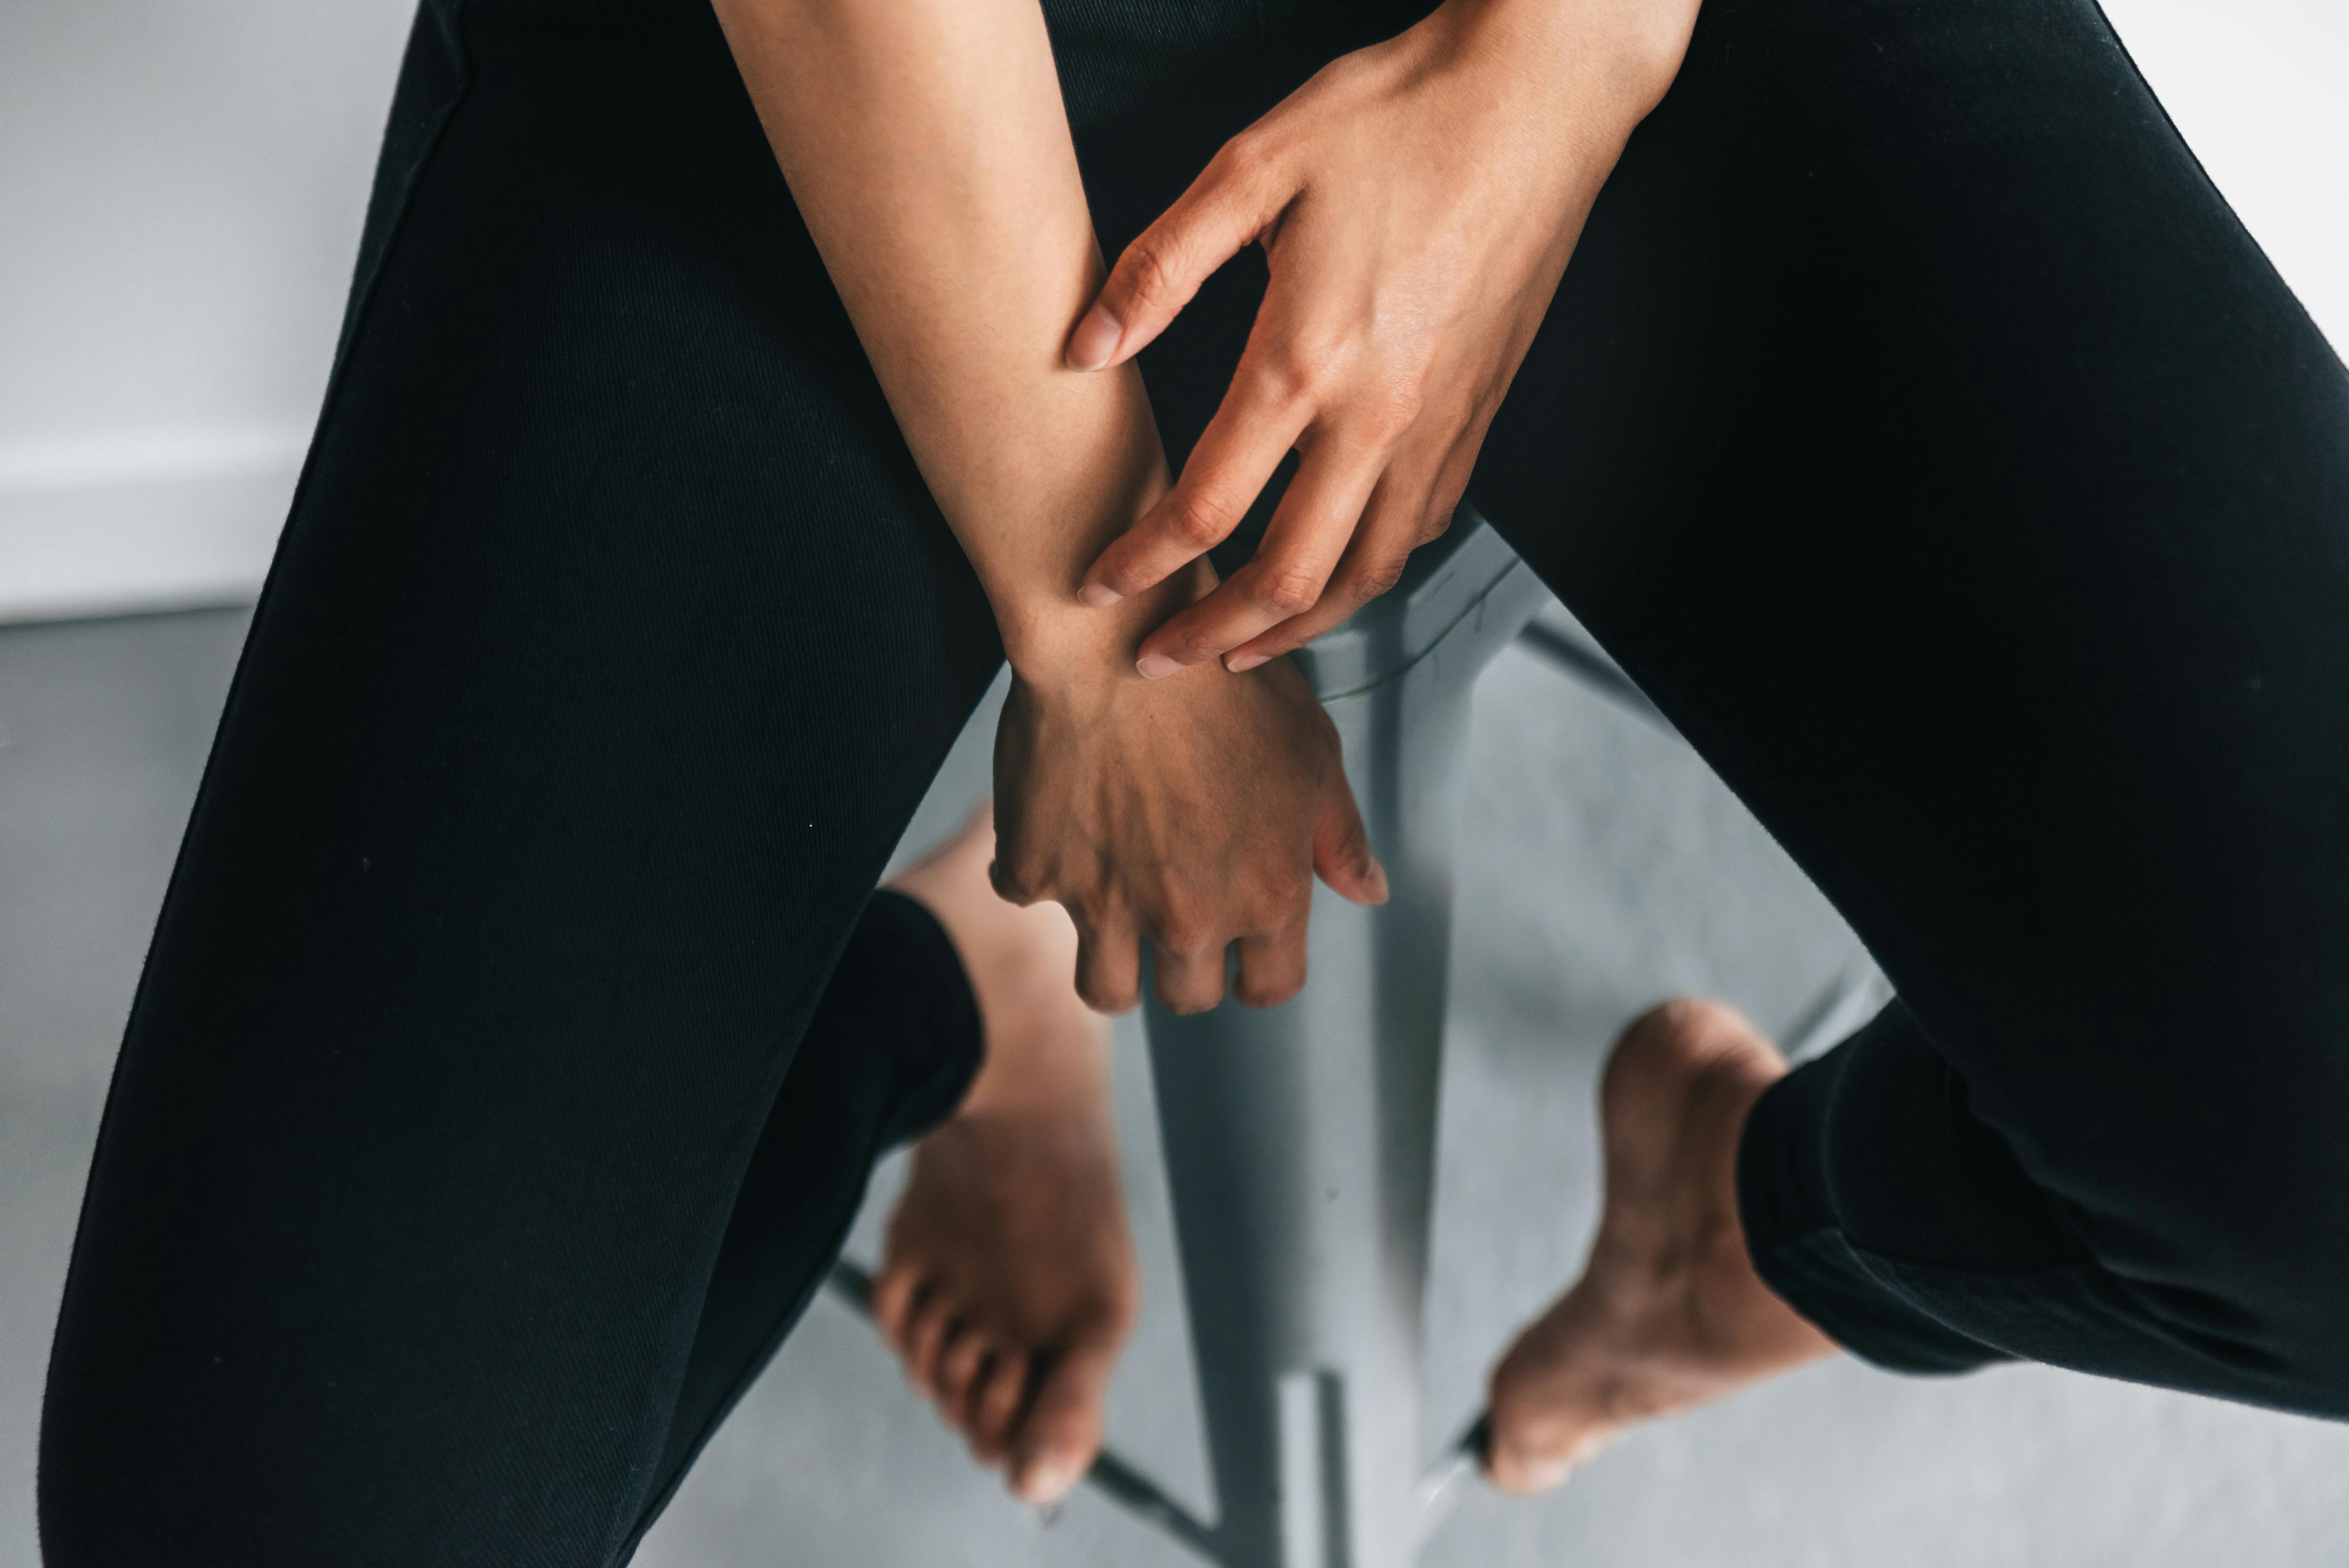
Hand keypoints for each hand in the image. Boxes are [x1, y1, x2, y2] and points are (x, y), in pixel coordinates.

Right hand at [991, 643, 1387, 1015]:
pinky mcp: (1035, 872)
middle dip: (1188, 966)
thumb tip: (1370, 893)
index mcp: (1266, 898)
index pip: (1270, 987)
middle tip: (1176, 911)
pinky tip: (1055, 825)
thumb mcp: (1313, 754)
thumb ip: (1339, 836)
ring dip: (1113, 962)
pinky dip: (1038, 869)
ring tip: (1115, 910)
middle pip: (1188, 997)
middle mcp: (1188, 918)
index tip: (1245, 956)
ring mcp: (1105, 903)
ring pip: (1106, 989)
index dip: (1259, 974)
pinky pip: (1027, 897)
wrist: (1117, 638)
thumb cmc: (1228, 686)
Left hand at [1065, 0, 1696, 675]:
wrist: (1533, 99)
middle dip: (1212, 633)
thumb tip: (1086, 347)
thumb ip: (1160, 266)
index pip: (1207, 504)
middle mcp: (1380, 413)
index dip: (1141, 560)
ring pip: (1365, 573)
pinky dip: (1366, 574)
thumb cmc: (1397, 118)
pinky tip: (1332, 576)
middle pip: (1290, 575)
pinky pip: (1420, 530)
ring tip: (1238, 649)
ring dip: (1295, 627)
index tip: (1098, 584)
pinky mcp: (1478, 417)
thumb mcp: (1252, 167)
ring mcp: (1439, 425)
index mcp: (1308, 355)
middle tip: (1158, 662)